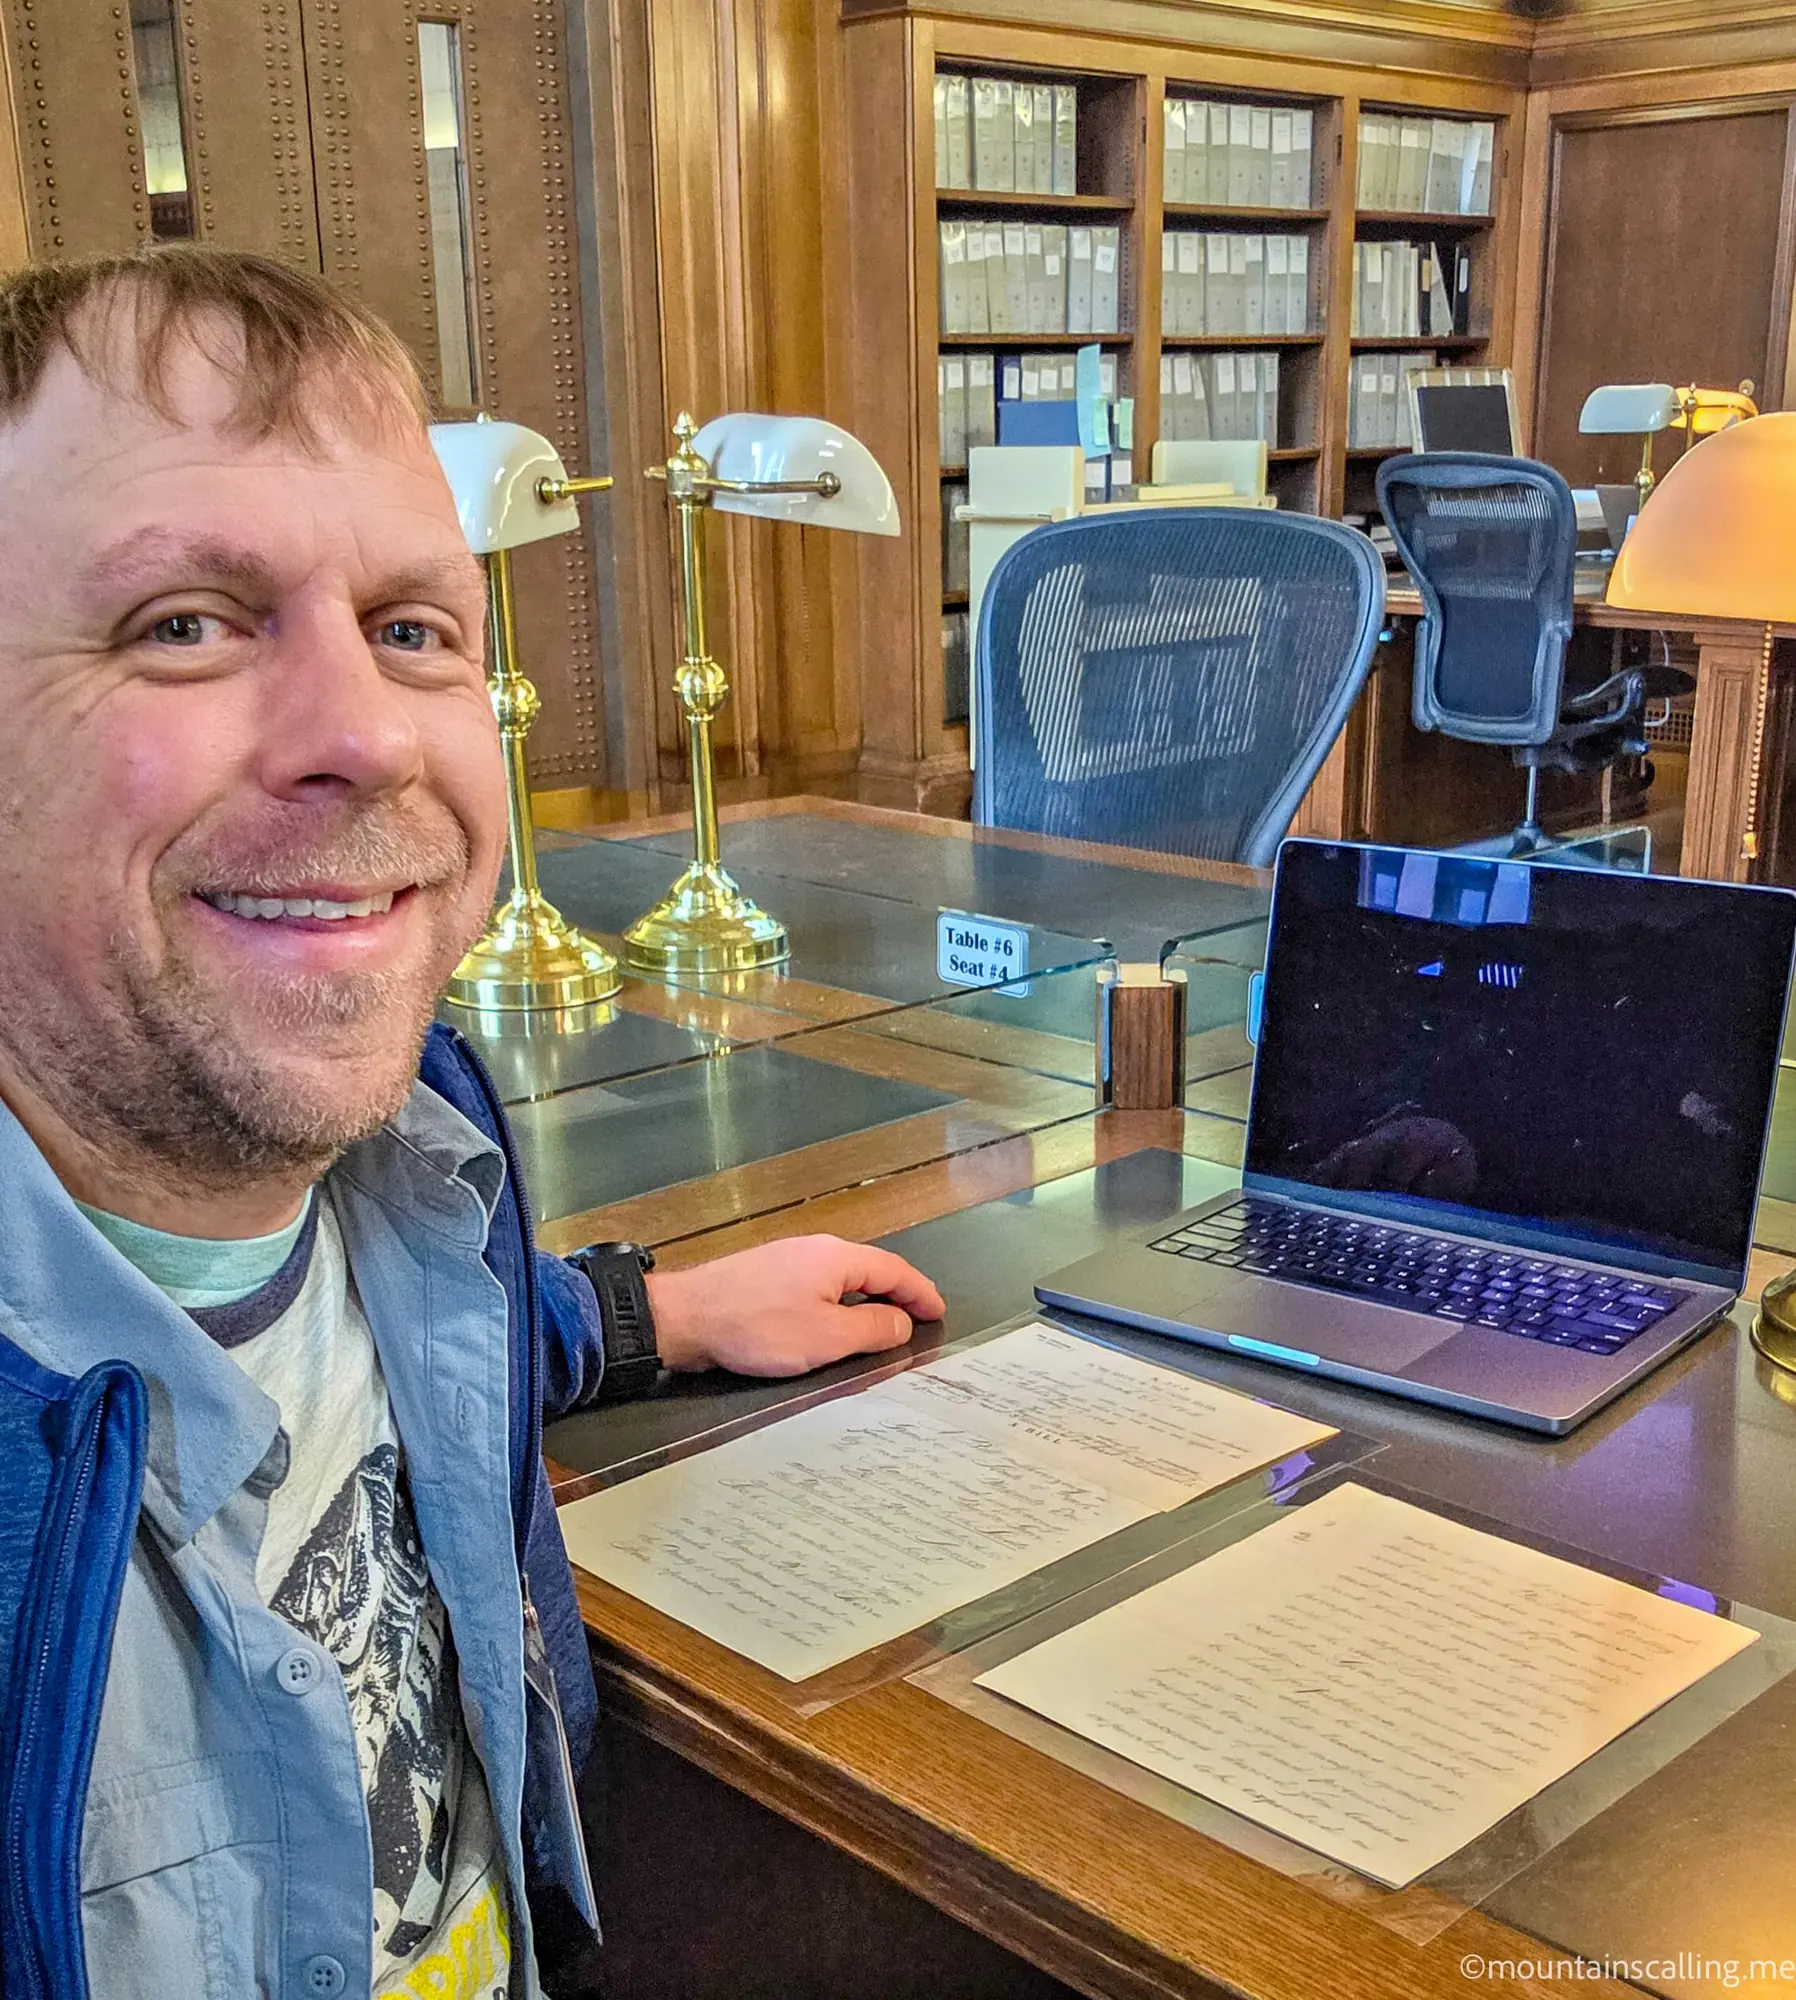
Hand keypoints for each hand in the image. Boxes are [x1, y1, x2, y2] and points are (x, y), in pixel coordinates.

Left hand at [645, 1235, 945, 1376]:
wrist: (686, 1317)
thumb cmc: (759, 1327)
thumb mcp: (826, 1338)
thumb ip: (871, 1330)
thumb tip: (902, 1321)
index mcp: (837, 1257)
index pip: (894, 1269)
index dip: (920, 1292)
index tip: (939, 1312)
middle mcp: (816, 1249)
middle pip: (870, 1269)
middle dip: (897, 1293)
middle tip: (918, 1319)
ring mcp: (788, 1259)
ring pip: (842, 1278)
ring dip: (867, 1300)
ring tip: (883, 1326)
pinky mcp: (766, 1276)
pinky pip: (818, 1286)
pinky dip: (839, 1303)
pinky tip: (834, 1323)